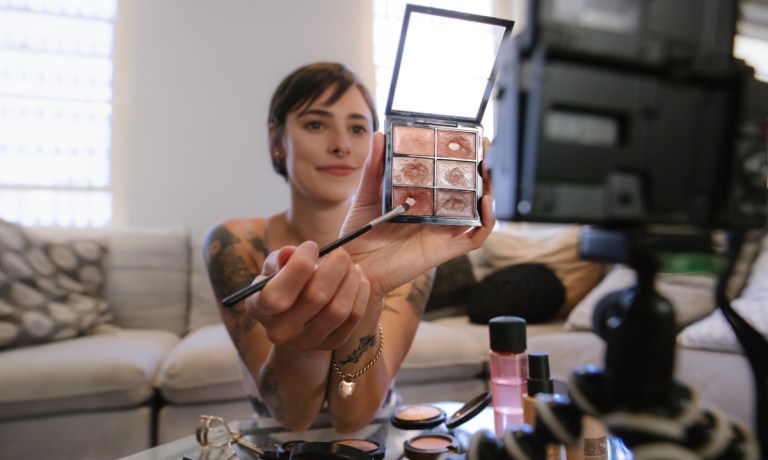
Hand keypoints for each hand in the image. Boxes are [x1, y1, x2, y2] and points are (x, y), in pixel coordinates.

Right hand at [244, 241, 370, 349]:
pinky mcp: (330, 344)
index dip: (298, 267)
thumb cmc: (284, 281)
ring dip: (350, 280)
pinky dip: (360, 293)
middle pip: (315, 298)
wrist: (296, 315)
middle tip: (340, 252)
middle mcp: (279, 331)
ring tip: (351, 265)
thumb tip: (290, 253)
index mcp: (258, 307)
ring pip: (337, 310)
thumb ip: (280, 259)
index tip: (312, 246)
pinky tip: (358, 279)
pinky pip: (353, 318)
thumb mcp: (275, 267)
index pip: (276, 296)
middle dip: (333, 267)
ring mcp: (305, 342)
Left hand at [340, 131, 494, 297]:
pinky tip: (484, 201)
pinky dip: (486, 220)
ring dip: (489, 190)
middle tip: (484, 146)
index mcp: (421, 201)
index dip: (461, 160)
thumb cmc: (361, 234)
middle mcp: (437, 216)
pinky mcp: (444, 250)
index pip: (448, 178)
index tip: (467, 138)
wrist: (353, 267)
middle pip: (469, 191)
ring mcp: (442, 233)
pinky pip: (475, 237)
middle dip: (482, 169)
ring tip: (487, 169)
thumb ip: (374, 168)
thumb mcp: (366, 195)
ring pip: (478, 211)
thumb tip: (380, 135)